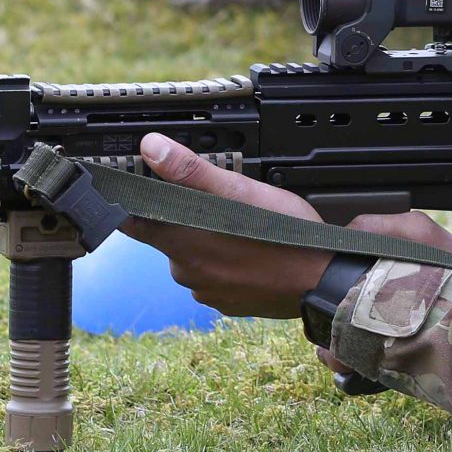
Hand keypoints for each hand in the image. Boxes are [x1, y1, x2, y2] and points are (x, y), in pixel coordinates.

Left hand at [120, 133, 333, 316]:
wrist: (322, 282)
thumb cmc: (284, 236)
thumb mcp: (239, 191)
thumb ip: (191, 171)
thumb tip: (151, 148)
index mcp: (180, 240)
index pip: (131, 222)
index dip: (128, 204)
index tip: (133, 192)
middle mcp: (186, 271)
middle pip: (169, 236)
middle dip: (185, 220)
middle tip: (219, 205)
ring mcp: (206, 291)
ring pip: (196, 258)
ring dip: (210, 243)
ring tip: (242, 229)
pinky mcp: (227, 304)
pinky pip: (217, 279)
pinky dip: (228, 266)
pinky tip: (251, 253)